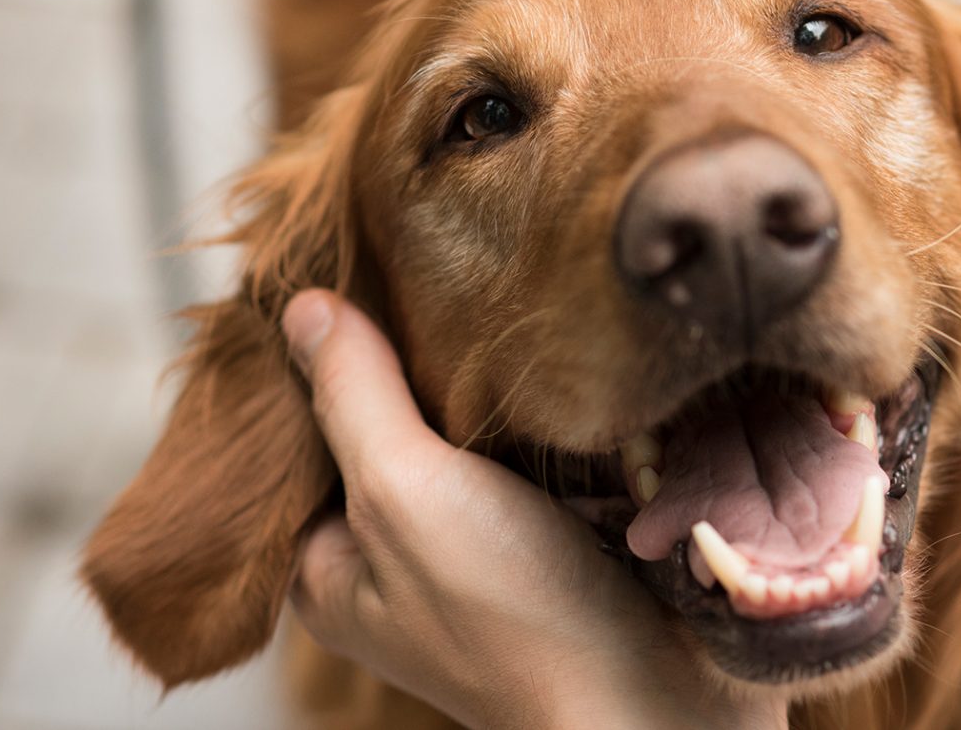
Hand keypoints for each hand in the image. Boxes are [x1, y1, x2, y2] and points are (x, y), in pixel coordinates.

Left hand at [283, 290, 784, 729]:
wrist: (660, 704)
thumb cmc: (519, 621)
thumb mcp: (406, 494)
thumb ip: (354, 399)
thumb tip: (300, 306)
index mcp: (334, 566)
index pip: (308, 432)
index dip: (329, 356)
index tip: (357, 273)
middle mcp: (400, 562)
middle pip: (390, 426)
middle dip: (417, 362)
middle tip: (441, 275)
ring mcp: (484, 552)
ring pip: (470, 434)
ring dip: (493, 382)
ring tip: (505, 305)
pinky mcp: (560, 539)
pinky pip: (540, 451)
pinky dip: (551, 412)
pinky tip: (563, 365)